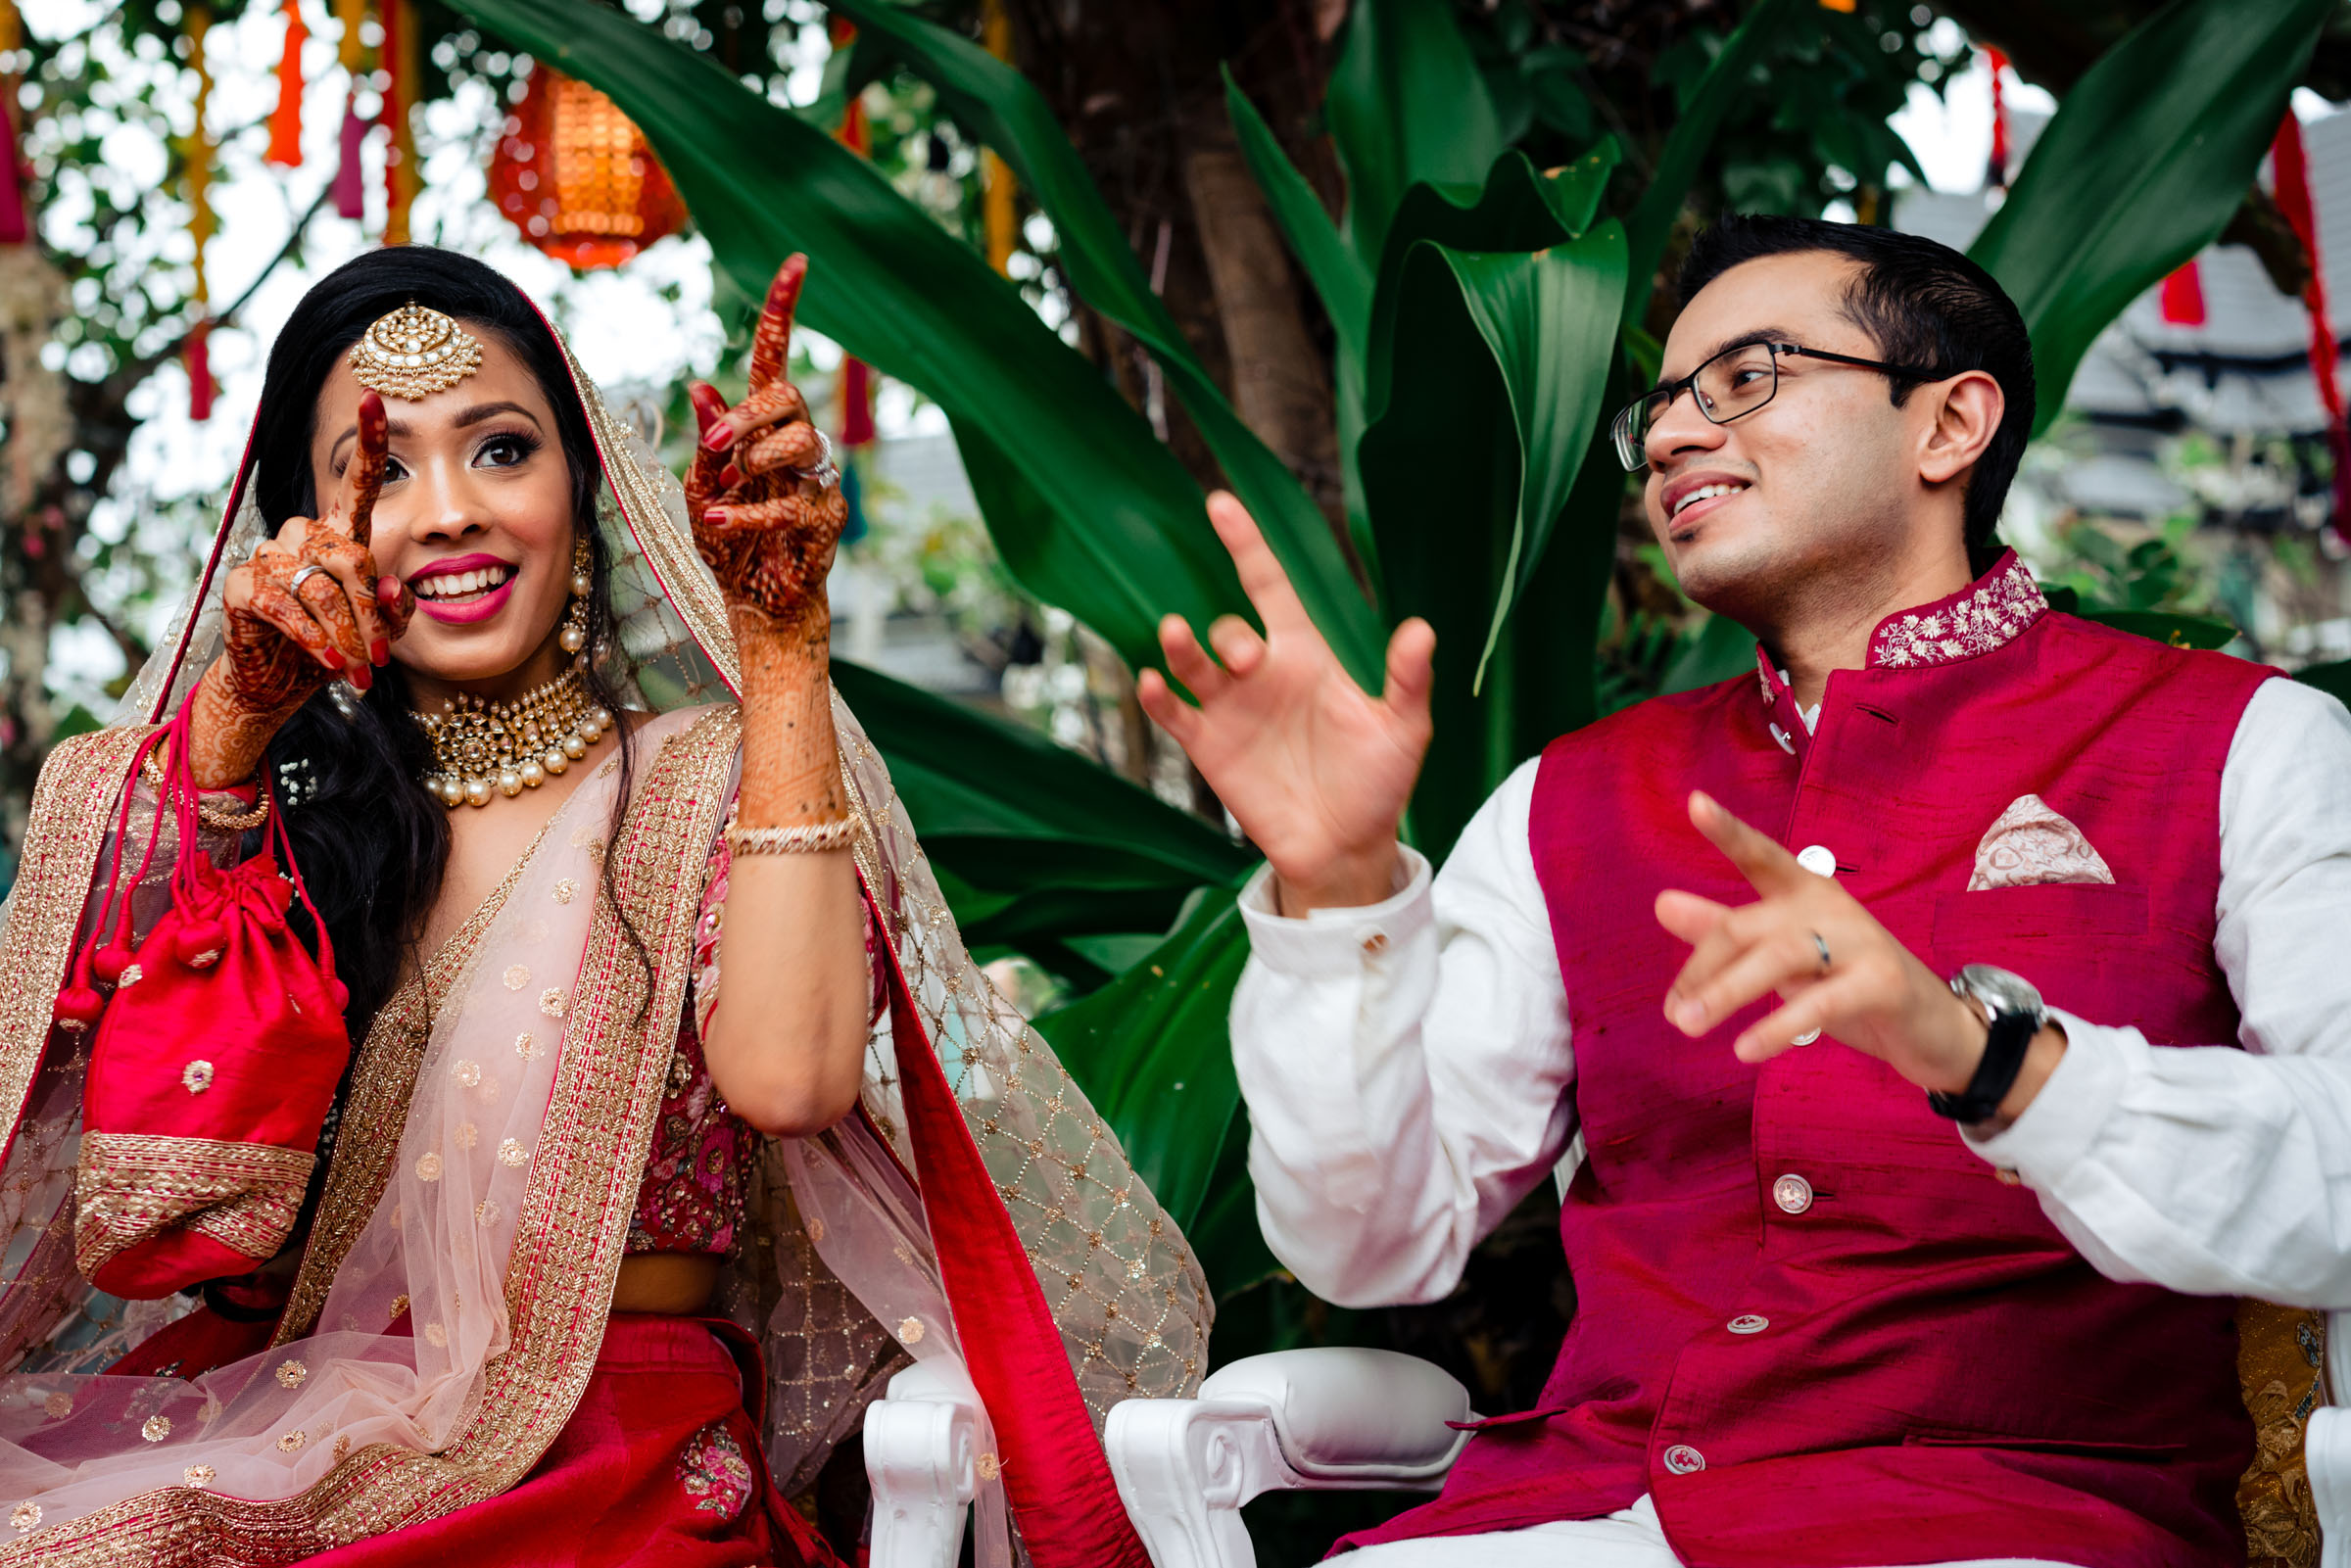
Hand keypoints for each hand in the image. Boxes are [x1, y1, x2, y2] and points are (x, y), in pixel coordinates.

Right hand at [189, 391, 409, 786]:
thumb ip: (394, 610)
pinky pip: (283, 604)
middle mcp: (304, 536)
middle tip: (382, 661)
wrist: (278, 686)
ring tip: (358, 672)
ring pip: (319, 586)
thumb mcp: (377, 633)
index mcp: (341, 536)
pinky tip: (328, 662)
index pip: (357, 481)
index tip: (373, 396)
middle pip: (350, 557)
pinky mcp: (242, 587)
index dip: (367, 440)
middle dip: (371, 614)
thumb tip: (391, 587)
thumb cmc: (334, 650)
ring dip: (344, 634)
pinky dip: (310, 637)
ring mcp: (269, 557)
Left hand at [685, 254, 849, 630]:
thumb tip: (702, 386)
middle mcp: (795, 444)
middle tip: (716, 450)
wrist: (754, 599)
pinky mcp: (826, 519)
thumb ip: (708, 440)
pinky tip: (719, 523)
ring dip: (756, 459)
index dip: (784, 309)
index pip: (774, 358)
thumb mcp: (701, 486)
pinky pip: (791, 502)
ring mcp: (816, 479)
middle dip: (749, 416)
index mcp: (762, 427)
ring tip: (728, 486)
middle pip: (788, 397)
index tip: (795, 262)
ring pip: (802, 440)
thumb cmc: (728, 541)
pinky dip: (748, 514)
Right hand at [1137, 493, 1434, 912]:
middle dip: (1230, 635)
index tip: (1219, 503)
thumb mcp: (1403, 730)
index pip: (1269, 587)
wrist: (1345, 848)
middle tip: (1248, 659)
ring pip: (1192, 663)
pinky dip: (1159, 697)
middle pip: (1229, 630)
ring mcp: (1230, 710)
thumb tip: (1423, 630)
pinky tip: (1153, 682)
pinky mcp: (1210, 748)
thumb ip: (1407, 681)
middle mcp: (1261, 675)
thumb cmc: (1378, 784)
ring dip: (1182, 648)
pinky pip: (1175, 713)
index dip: (1246, 545)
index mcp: (1305, 656)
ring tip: (1176, 637)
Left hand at [1655, 791, 1998, 1095]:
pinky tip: (1745, 1050)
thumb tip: (1662, 903)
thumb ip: (1723, 929)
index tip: (1695, 803)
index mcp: (1802, 892)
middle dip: (1701, 969)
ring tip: (1686, 1027)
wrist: (1931, 1028)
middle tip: (1671, 1014)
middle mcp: (1828, 907)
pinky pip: (1821, 1002)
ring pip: (1778, 957)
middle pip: (1746, 926)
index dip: (1729, 831)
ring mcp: (1859, 941)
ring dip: (1726, 993)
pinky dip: (1777, 1027)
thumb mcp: (1779, 956)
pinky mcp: (1882, 983)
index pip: (1760, 857)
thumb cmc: (1844, 982)